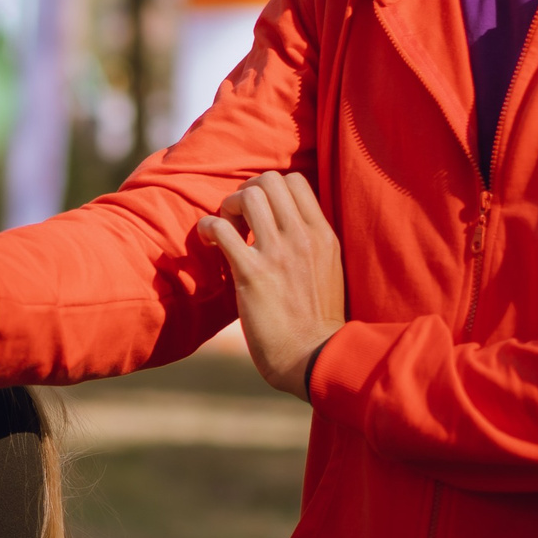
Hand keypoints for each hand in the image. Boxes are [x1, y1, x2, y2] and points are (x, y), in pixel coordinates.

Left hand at [198, 171, 345, 401]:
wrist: (314, 357)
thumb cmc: (318, 321)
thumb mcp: (329, 270)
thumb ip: (312, 244)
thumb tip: (291, 224)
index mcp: (324, 235)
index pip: (295, 181)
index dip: (269, 188)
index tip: (259, 211)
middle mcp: (303, 237)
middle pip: (269, 180)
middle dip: (247, 191)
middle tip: (238, 217)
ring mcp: (278, 253)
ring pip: (247, 196)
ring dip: (228, 207)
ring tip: (226, 230)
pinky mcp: (252, 274)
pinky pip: (221, 228)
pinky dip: (208, 228)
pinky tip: (210, 244)